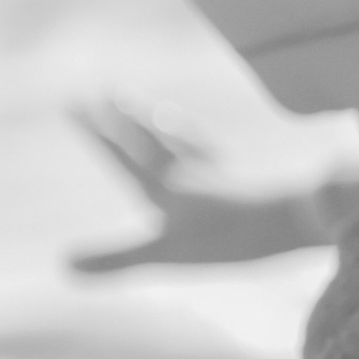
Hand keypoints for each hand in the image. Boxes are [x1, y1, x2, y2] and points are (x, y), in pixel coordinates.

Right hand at [67, 100, 318, 272]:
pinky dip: (210, 145)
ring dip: (163, 124)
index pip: (122, 156)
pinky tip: (213, 148)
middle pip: (150, 140)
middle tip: (106, 93)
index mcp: (165, 189)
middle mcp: (190, 172)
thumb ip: (117, 261)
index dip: (97, 134)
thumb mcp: (167, 255)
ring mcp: (222, 172)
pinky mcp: (253, 179)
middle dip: (124, 120)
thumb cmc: (231, 238)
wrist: (296, 216)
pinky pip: (223, 156)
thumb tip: (62, 266)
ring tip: (153, 110)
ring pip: (185, 141)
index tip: (74, 105)